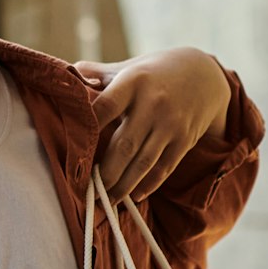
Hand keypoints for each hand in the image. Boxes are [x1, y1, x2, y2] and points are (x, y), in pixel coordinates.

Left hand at [75, 48, 231, 204]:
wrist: (204, 74)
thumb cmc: (153, 73)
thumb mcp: (128, 67)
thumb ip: (97, 74)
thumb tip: (64, 73)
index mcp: (133, 82)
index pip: (106, 107)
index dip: (88, 127)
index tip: (72, 150)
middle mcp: (153, 104)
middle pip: (124, 145)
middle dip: (105, 172)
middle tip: (87, 191)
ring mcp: (171, 124)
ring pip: (144, 162)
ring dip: (123, 186)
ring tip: (106, 201)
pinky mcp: (185, 139)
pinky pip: (164, 167)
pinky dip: (148, 184)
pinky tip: (133, 196)